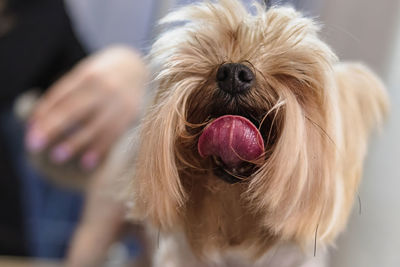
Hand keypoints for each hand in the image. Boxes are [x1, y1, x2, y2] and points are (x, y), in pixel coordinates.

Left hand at [25, 46, 146, 169]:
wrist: (135, 68)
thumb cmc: (100, 77)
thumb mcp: (82, 77)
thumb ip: (62, 96)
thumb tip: (35, 123)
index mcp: (87, 76)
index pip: (61, 96)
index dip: (44, 116)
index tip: (31, 135)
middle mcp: (104, 87)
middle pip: (74, 110)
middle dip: (53, 128)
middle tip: (35, 146)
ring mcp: (119, 101)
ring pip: (94, 126)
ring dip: (75, 143)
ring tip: (56, 157)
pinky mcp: (131, 114)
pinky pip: (113, 135)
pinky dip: (99, 150)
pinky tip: (86, 163)